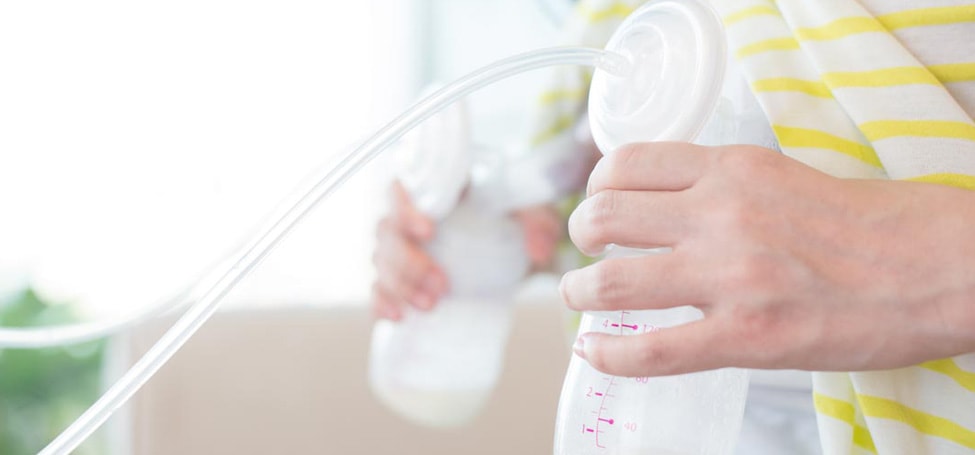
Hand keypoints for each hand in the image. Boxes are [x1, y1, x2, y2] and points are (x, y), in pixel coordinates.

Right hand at [371, 183, 564, 320]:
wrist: (506, 242)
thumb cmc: (509, 217)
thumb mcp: (529, 212)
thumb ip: (537, 221)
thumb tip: (539, 249)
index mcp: (434, 187)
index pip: (402, 186)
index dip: (406, 207)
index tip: (428, 230)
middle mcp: (408, 214)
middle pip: (387, 231)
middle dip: (408, 262)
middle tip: (441, 286)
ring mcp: (400, 246)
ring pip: (380, 260)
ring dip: (399, 285)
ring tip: (430, 305)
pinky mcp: (400, 276)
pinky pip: (377, 287)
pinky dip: (382, 302)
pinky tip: (397, 317)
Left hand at [561, 142, 974, 376]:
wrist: (942, 268)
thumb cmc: (874, 225)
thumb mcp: (786, 177)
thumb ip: (724, 187)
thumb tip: (669, 205)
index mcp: (733, 170)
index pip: (626, 164)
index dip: (596, 187)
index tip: (599, 204)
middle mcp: (720, 215)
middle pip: (604, 216)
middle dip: (582, 237)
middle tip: (588, 252)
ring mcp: (729, 277)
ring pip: (611, 280)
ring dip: (579, 291)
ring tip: (581, 297)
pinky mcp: (745, 336)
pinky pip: (649, 349)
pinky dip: (608, 354)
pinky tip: (596, 350)